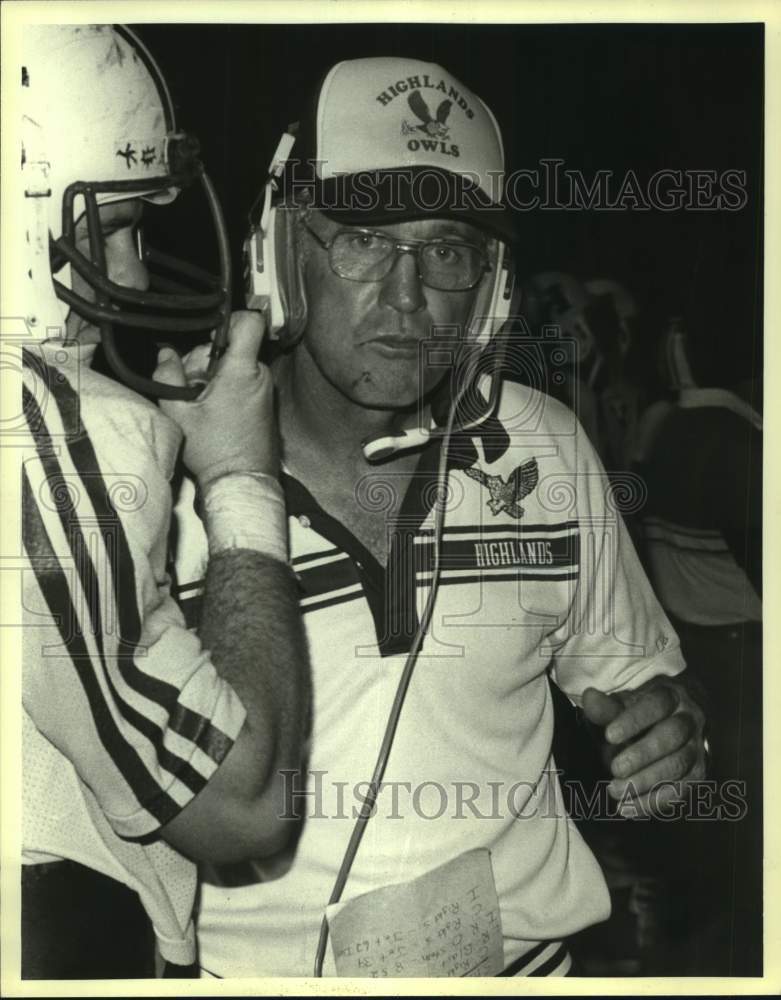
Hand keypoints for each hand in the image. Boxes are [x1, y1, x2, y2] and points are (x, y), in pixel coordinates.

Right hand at [155, 311, 277, 487]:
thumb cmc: (215, 451)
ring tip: (199, 403)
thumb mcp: (179, 413)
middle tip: (190, 385)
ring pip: (235, 366)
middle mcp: (260, 376)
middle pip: (231, 347)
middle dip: (206, 360)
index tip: (209, 333)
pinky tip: (211, 410)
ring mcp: (265, 390)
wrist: (241, 482)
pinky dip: (225, 389)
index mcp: (242, 371)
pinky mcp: (264, 403)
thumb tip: (165, 356)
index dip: (229, 319)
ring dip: (213, 377)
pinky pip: (242, 382)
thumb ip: (167, 377)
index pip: (249, 322)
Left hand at [581, 673, 706, 816]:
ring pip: (678, 765)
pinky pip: (679, 791)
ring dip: (645, 781)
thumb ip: (606, 706)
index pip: (656, 705)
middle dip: (642, 754)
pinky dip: (652, 802)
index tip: (609, 735)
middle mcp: (690, 720)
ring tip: (615, 790)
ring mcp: (697, 748)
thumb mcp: (622, 704)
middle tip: (615, 768)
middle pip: (672, 736)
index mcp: (671, 696)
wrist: (669, 723)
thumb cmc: (638, 713)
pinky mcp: (697, 774)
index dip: (634, 720)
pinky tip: (627, 808)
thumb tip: (590, 697)